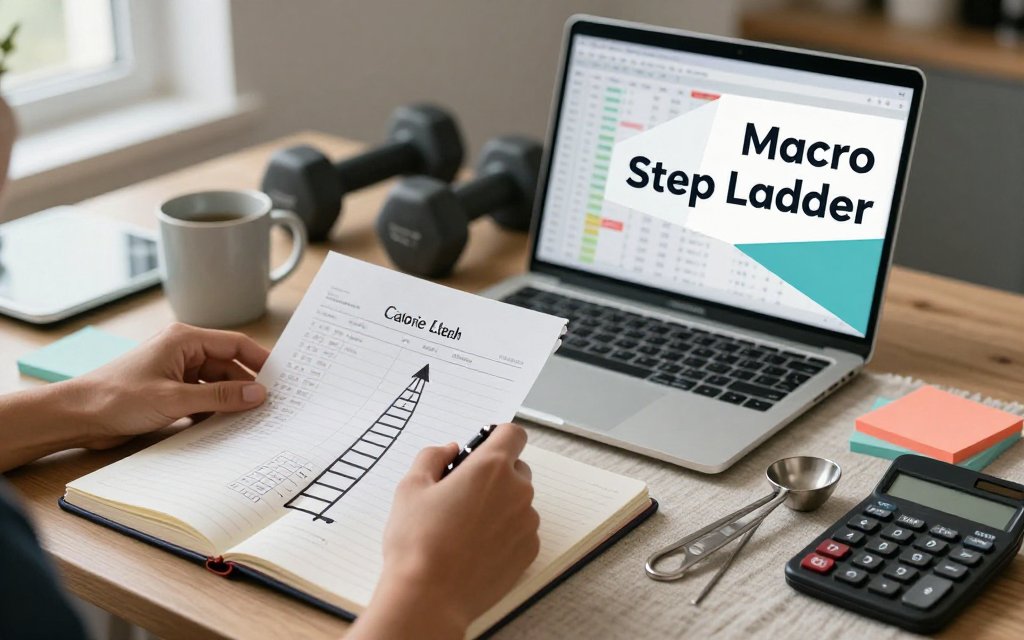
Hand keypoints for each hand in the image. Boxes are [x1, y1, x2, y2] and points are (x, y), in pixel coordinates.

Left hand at [68, 323, 269, 448]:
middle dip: (246, 387)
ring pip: (216, 385)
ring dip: (229, 402)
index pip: (235, 345)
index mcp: (184, 340)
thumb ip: (219, 396)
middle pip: (228, 367)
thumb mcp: (174, 398)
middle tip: (269, 408)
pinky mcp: (169, 393)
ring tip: (250, 420)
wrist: (76, 416)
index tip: (282, 379)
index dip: (260, 361)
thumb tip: (258, 394)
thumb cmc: (116, 397)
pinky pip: (202, 399)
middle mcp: (182, 352)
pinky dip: (213, 411)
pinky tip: (225, 426)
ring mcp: (176, 373)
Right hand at [349, 424, 539, 638]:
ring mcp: (527, 523)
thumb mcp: (411, 487)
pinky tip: (476, 546)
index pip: (513, 434)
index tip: (483, 448)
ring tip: (465, 526)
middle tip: (463, 493)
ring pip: (518, 501)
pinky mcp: (529, 551)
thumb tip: (448, 449)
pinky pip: (521, 530)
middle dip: (494, 474)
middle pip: (516, 468)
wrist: (429, 597)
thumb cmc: (417, 542)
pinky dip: (505, 532)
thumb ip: (432, 457)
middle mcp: (517, 491)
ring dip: (500, 505)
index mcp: (491, 468)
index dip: (497, 437)